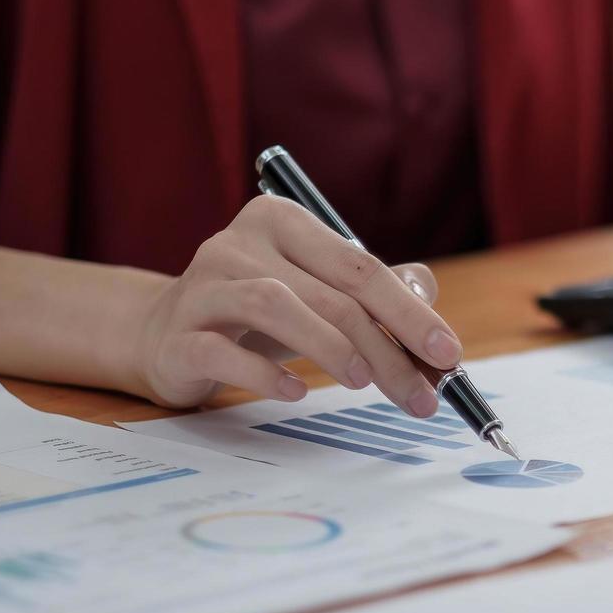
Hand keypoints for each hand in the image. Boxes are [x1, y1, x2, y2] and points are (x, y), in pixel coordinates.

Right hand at [121, 195, 458, 411]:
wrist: (164, 335)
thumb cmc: (255, 316)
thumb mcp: (316, 293)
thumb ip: (373, 292)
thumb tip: (428, 298)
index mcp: (282, 220)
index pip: (360, 265)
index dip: (410, 311)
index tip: (448, 354)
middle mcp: (240, 242)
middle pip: (330, 291)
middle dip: (385, 347)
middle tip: (419, 393)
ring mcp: (203, 284)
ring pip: (275, 305)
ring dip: (329, 347)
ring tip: (362, 382)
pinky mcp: (178, 332)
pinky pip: (223, 350)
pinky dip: (264, 374)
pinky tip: (297, 392)